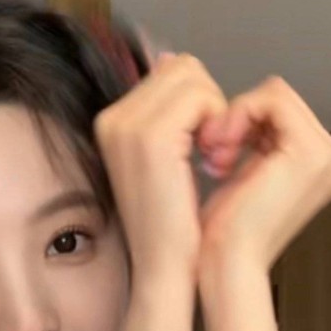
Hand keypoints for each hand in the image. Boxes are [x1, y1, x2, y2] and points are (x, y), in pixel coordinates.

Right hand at [94, 53, 227, 282]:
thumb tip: (171, 61)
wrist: (163, 268)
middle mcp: (113, 119)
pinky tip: (213, 160)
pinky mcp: (151, 137)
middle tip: (212, 151)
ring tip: (212, 156)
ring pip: (192, 76)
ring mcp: (128, 125)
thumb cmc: (170, 227)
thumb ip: (166, 114)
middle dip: (209, 102)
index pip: (169, 72)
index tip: (203, 146)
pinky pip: (201, 98)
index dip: (198, 103)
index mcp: (112, 124)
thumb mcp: (164, 162)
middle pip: (182, 67)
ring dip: (215, 112)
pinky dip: (218, 123)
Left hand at [196, 75, 330, 274]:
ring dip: (234, 120)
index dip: (240, 121)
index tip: (214, 153)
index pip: (278, 110)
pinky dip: (238, 115)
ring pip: (274, 95)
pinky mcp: (311, 152)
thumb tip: (233, 98)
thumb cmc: (225, 234)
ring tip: (217, 158)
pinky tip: (223, 150)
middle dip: (238, 120)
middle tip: (214, 156)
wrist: (229, 266)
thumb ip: (247, 138)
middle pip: (278, 99)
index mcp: (319, 164)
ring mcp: (327, 155)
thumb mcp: (240, 173)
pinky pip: (272, 98)